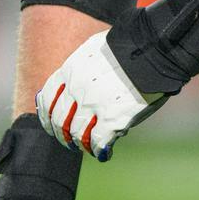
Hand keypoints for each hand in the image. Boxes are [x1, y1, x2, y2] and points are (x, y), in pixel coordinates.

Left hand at [38, 29, 159, 160]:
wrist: (152, 49)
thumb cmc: (129, 47)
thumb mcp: (95, 50)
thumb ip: (83, 67)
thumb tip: (77, 80)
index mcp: (70, 70)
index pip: (47, 98)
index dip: (47, 116)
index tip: (50, 124)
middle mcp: (76, 89)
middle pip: (59, 121)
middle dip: (62, 135)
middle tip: (68, 142)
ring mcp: (93, 105)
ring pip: (76, 134)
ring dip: (80, 144)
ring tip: (87, 147)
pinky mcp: (112, 118)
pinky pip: (98, 142)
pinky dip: (99, 150)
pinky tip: (104, 152)